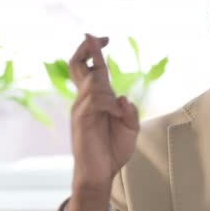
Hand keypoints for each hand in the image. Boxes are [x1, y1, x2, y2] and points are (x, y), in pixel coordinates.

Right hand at [67, 34, 139, 210]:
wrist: (100, 174)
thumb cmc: (113, 150)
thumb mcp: (130, 128)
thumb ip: (130, 112)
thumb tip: (123, 98)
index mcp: (98, 99)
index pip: (93, 69)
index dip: (95, 51)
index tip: (103, 37)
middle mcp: (86, 100)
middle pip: (78, 66)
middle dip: (86, 49)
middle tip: (93, 36)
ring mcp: (81, 110)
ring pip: (91, 83)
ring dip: (106, 87)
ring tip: (117, 110)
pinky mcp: (81, 121)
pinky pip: (95, 102)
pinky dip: (109, 104)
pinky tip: (117, 114)